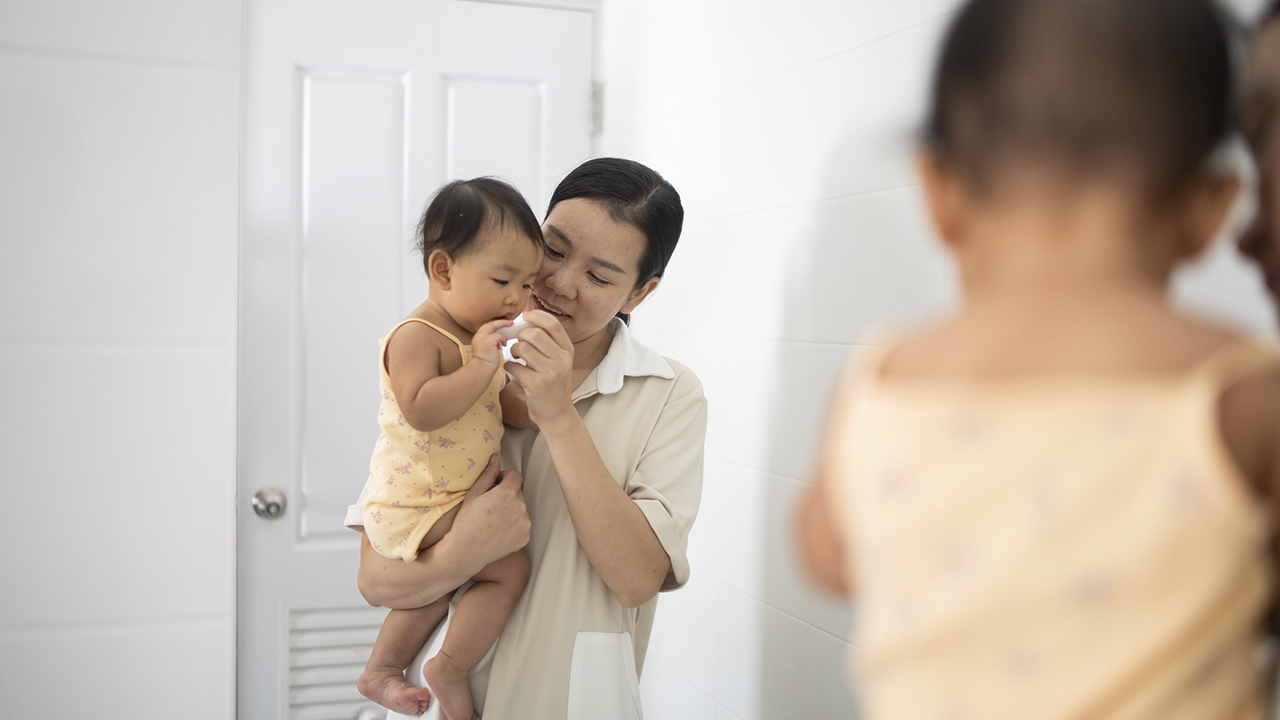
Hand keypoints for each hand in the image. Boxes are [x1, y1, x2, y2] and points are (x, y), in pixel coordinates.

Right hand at [442, 455, 529, 569]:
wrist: (466, 552)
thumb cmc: (466, 522)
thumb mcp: (474, 494)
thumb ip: (488, 474)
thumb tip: (496, 458)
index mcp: (508, 493)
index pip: (515, 476)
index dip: (504, 478)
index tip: (493, 487)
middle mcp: (521, 507)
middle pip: (518, 493)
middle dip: (507, 495)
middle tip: (490, 506)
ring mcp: (525, 524)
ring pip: (521, 509)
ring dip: (511, 510)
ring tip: (493, 520)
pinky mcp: (525, 537)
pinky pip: (522, 525)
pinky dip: (514, 525)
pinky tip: (499, 531)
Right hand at [470, 319, 512, 369]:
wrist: (482, 369)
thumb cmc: (486, 363)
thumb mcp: (487, 349)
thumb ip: (492, 342)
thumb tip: (500, 339)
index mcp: (478, 337)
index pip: (487, 326)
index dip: (496, 324)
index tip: (503, 324)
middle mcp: (479, 335)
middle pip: (490, 323)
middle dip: (501, 322)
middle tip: (510, 322)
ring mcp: (482, 337)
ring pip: (495, 326)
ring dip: (503, 331)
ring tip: (507, 336)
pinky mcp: (488, 340)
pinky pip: (499, 335)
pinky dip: (504, 338)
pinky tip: (504, 344)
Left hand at [504, 309, 575, 427]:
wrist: (557, 412)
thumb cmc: (554, 383)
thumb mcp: (560, 360)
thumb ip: (549, 341)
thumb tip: (528, 319)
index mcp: (567, 350)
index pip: (552, 324)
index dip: (535, 316)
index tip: (525, 317)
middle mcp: (561, 360)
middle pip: (534, 334)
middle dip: (520, 335)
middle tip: (519, 343)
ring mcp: (549, 372)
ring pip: (523, 348)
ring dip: (513, 350)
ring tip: (515, 356)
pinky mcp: (535, 384)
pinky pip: (514, 366)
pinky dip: (509, 366)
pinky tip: (513, 369)